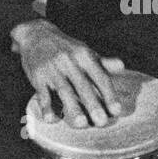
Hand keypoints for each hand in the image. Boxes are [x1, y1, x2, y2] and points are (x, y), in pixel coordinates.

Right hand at [10, 19, 125, 127]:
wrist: (36, 34)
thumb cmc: (66, 48)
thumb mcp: (84, 51)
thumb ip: (103, 63)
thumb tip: (122, 66)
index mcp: (84, 55)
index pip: (99, 76)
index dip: (108, 94)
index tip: (116, 111)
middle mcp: (68, 60)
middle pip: (82, 85)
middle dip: (92, 104)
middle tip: (101, 122)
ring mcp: (52, 68)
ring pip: (63, 90)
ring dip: (72, 107)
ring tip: (82, 124)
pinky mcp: (37, 75)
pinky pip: (42, 93)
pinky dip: (46, 106)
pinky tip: (52, 119)